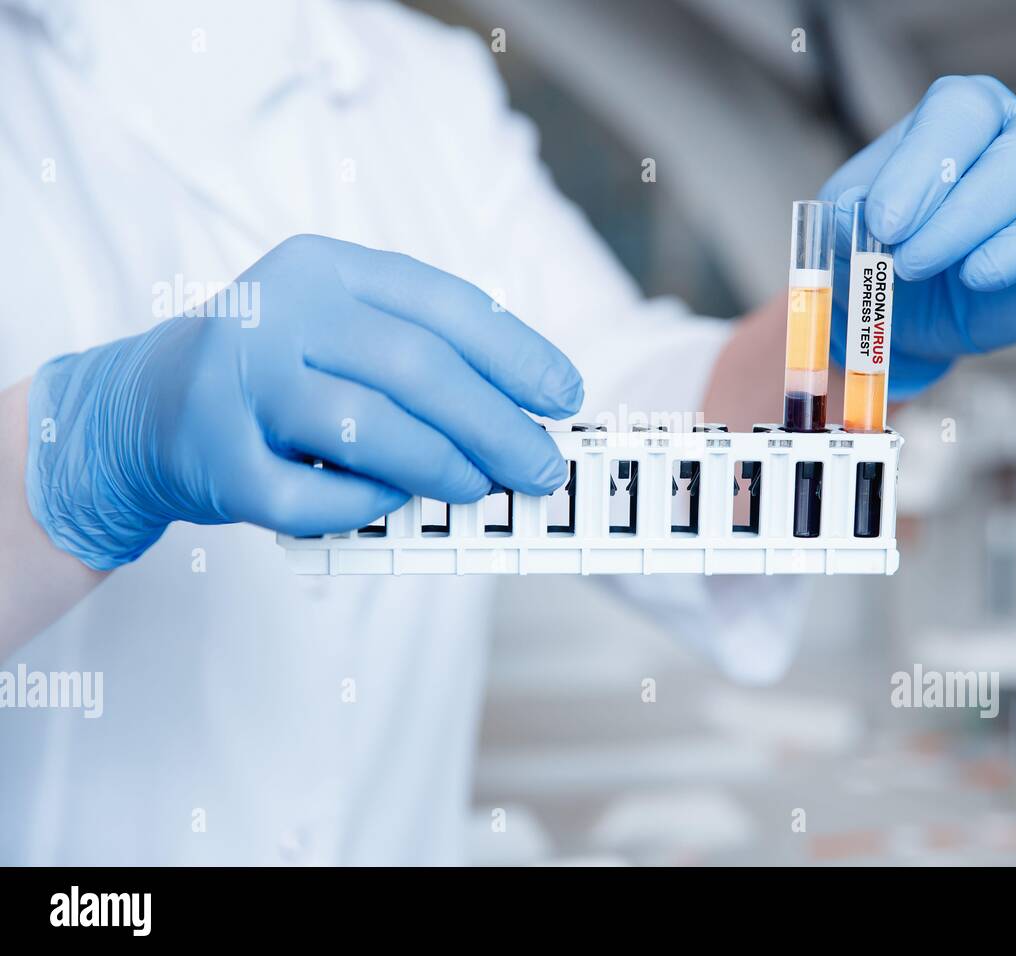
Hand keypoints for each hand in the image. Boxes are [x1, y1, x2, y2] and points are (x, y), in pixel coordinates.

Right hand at [26, 235, 582, 569]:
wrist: (145, 405)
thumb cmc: (278, 370)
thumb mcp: (341, 331)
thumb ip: (423, 355)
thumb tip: (528, 413)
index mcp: (324, 268)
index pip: (443, 304)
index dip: (516, 353)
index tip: (564, 397)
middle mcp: (277, 312)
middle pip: (415, 369)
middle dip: (496, 425)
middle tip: (541, 467)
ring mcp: (238, 385)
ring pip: (367, 430)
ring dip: (443, 466)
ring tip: (481, 486)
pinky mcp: (214, 459)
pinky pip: (313, 498)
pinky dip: (367, 505)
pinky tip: (394, 501)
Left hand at [819, 75, 1015, 395]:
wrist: (899, 310)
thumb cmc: (879, 252)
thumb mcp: (845, 232)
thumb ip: (848, 219)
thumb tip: (854, 214)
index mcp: (967, 115)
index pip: (964, 112)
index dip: (925, 167)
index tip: (884, 225)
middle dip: (967, 215)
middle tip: (912, 264)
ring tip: (974, 276)